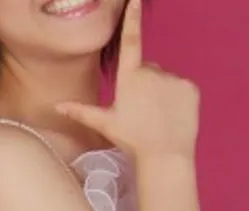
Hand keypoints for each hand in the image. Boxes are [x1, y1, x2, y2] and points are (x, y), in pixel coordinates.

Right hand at [56, 0, 199, 159]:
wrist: (165, 155)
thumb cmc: (131, 140)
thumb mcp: (104, 124)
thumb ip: (81, 111)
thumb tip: (57, 106)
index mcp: (129, 78)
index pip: (130, 41)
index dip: (132, 18)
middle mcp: (152, 72)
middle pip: (146, 69)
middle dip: (143, 83)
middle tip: (141, 110)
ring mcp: (173, 78)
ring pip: (164, 79)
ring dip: (160, 92)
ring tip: (156, 116)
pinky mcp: (190, 88)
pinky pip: (181, 87)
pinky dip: (176, 98)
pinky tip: (171, 115)